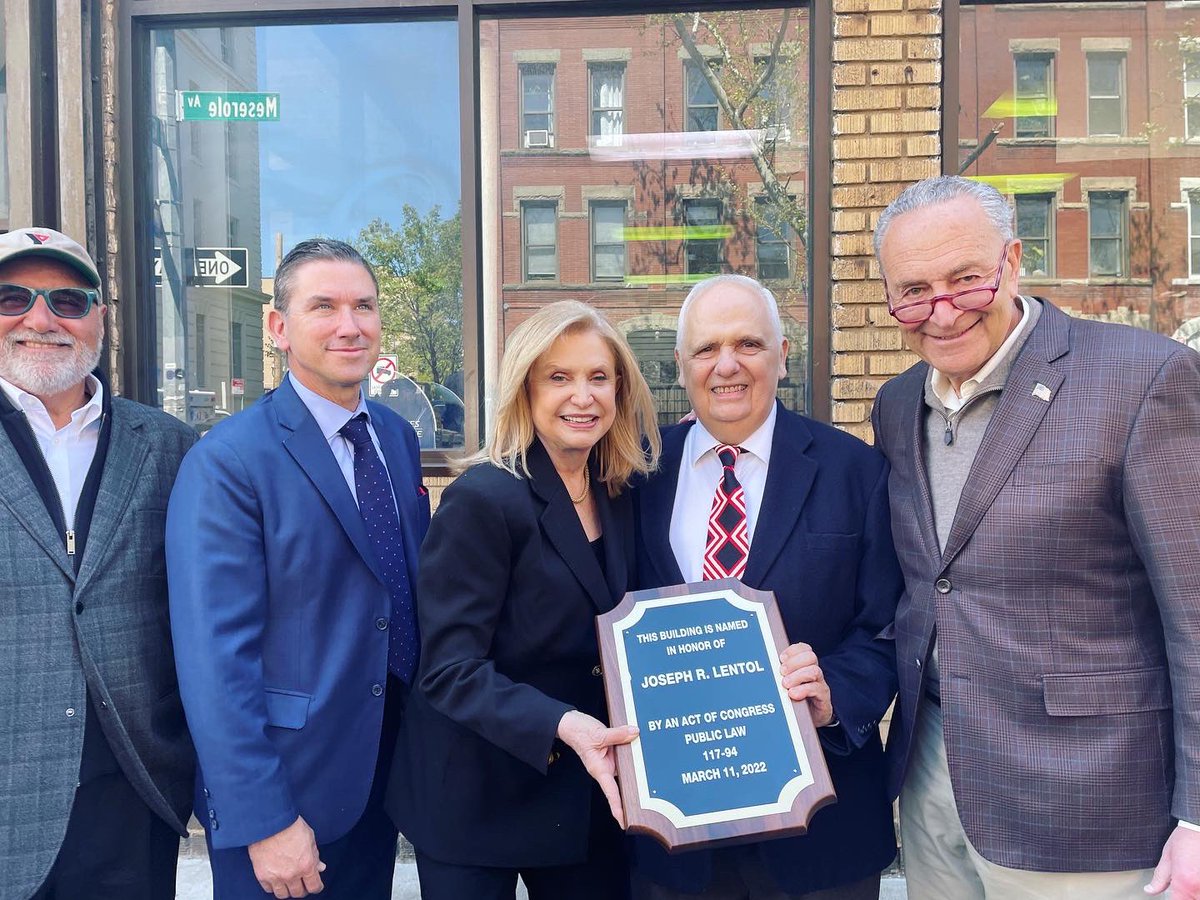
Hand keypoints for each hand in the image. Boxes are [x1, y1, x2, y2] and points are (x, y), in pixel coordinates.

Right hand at [247, 816, 325, 897]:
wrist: (269, 822)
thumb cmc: (290, 826)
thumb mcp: (310, 838)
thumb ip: (315, 856)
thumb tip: (320, 867)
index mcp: (306, 865)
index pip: (314, 886)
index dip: (316, 887)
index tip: (316, 885)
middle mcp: (292, 875)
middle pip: (298, 893)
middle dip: (302, 889)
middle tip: (302, 883)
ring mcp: (276, 877)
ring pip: (283, 895)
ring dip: (287, 890)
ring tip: (288, 883)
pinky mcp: (262, 876)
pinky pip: (269, 889)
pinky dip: (273, 886)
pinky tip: (276, 880)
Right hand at [556, 709, 638, 828]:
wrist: (572, 723)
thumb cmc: (578, 732)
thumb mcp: (598, 733)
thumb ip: (617, 734)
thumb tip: (634, 733)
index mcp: (598, 769)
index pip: (610, 792)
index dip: (617, 808)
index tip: (624, 821)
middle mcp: (605, 768)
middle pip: (620, 786)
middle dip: (631, 797)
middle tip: (646, 810)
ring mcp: (610, 761)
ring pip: (626, 770)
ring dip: (637, 774)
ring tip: (651, 783)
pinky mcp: (614, 753)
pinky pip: (626, 757)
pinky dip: (634, 756)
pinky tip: (644, 755)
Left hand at [780, 642, 833, 726]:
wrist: (810, 720)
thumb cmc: (795, 700)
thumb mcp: (786, 685)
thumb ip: (780, 676)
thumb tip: (764, 669)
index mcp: (805, 666)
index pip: (804, 648)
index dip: (792, 650)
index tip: (780, 658)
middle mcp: (814, 672)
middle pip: (810, 657)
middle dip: (794, 662)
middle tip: (781, 672)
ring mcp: (820, 684)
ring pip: (814, 671)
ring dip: (797, 676)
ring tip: (785, 684)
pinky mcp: (823, 698)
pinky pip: (817, 689)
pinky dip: (803, 690)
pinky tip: (793, 694)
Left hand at [1145, 825, 1199, 897]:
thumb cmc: (1186, 839)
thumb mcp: (1167, 857)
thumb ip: (1159, 878)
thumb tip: (1150, 890)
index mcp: (1184, 884)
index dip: (1173, 899)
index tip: (1172, 894)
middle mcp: (1199, 889)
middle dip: (1186, 895)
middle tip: (1182, 884)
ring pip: (1198, 897)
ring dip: (1194, 893)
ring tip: (1191, 878)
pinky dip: (1199, 888)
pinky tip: (1197, 877)